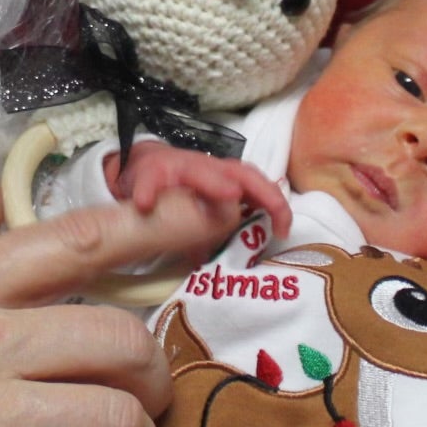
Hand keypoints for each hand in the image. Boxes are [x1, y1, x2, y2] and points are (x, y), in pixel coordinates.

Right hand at [108, 141, 291, 235]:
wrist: (142, 169)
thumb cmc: (180, 193)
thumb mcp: (204, 213)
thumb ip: (223, 230)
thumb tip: (242, 258)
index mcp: (226, 179)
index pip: (259, 187)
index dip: (275, 205)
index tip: (283, 230)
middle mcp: (209, 169)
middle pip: (240, 172)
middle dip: (257, 189)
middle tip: (276, 211)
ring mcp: (180, 169)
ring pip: (199, 171)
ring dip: (215, 182)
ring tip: (230, 195)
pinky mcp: (150, 173)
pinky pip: (150, 182)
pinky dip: (148, 192)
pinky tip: (145, 204)